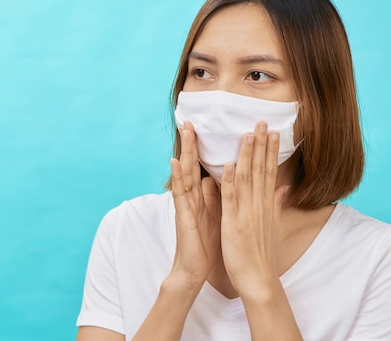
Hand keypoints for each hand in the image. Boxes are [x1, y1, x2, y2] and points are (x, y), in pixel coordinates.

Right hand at [169, 122, 220, 288]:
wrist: (193, 270)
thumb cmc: (205, 244)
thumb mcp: (215, 216)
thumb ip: (215, 197)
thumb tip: (216, 179)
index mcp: (202, 197)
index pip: (203, 168)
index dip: (204, 149)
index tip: (207, 128)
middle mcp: (192, 197)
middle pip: (192, 165)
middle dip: (192, 143)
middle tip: (190, 120)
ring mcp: (186, 204)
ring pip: (185, 172)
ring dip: (185, 151)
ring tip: (184, 130)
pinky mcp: (183, 215)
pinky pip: (180, 192)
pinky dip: (177, 176)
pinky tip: (175, 160)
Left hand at [219, 122, 288, 298]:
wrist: (259, 279)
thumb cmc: (263, 253)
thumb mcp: (272, 224)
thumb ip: (276, 203)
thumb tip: (283, 187)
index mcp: (266, 205)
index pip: (269, 171)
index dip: (270, 150)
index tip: (272, 131)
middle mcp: (258, 205)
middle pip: (261, 169)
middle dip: (261, 145)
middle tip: (262, 122)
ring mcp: (246, 212)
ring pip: (247, 178)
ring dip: (248, 155)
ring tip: (249, 134)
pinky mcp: (233, 222)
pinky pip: (231, 198)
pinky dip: (230, 181)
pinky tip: (230, 164)